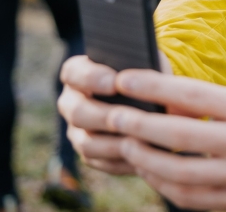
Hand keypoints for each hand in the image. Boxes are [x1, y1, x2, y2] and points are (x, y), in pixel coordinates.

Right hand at [59, 54, 172, 174]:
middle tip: (127, 117)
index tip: (114, 83)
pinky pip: (102, 162)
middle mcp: (72, 103)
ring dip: (114, 143)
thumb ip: (138, 69)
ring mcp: (78, 131)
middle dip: (104, 115)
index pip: (74, 73)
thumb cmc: (147, 73)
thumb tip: (145, 79)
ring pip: (87, 143)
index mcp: (79, 72)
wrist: (153, 96)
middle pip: (78, 112)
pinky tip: (144, 157)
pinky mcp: (92, 154)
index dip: (91, 78)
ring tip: (139, 140)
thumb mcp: (145, 63)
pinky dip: (123, 161)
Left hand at [103, 70, 225, 209]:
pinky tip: (149, 170)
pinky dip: (162, 184)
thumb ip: (212, 101)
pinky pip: (188, 196)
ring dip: (143, 158)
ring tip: (125, 144)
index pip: (191, 94)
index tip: (124, 80)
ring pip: (177, 171)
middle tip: (113, 115)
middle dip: (137, 125)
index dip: (153, 87)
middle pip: (177, 135)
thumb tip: (165, 101)